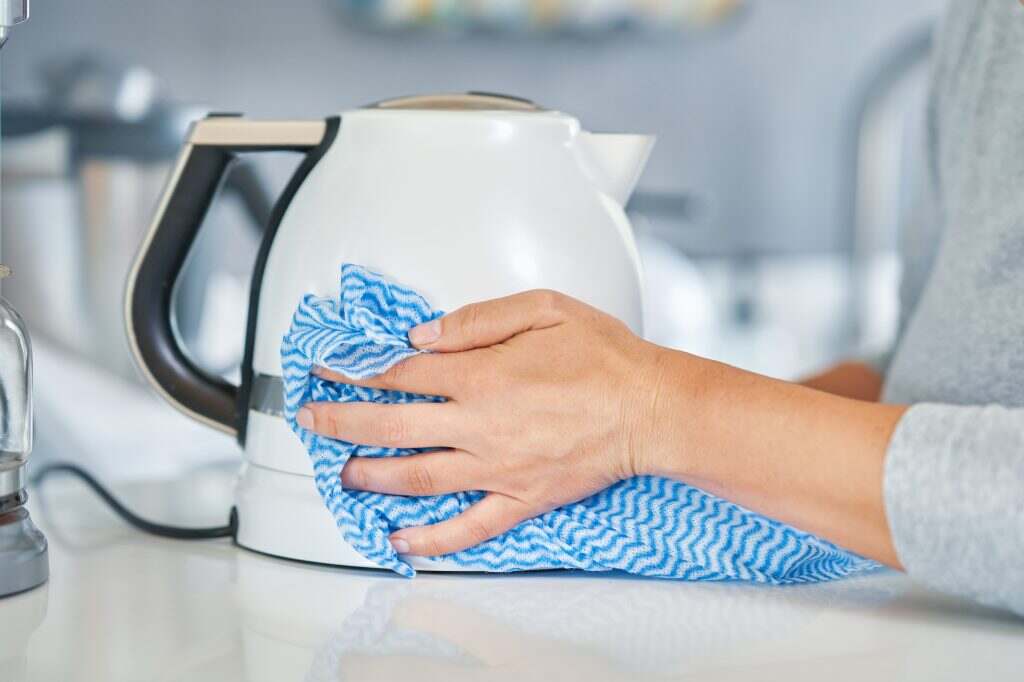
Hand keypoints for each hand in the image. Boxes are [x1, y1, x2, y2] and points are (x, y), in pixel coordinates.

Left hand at [297, 290, 664, 556]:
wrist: (651, 410)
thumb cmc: (606, 359)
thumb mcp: (544, 309)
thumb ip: (478, 320)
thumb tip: (425, 335)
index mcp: (482, 375)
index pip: (401, 373)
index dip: (358, 370)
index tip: (331, 370)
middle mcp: (480, 425)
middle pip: (393, 424)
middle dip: (343, 421)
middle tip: (313, 419)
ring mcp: (496, 468)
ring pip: (417, 476)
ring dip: (371, 474)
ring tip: (342, 472)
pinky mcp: (519, 498)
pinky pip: (466, 527)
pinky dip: (430, 538)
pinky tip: (402, 540)